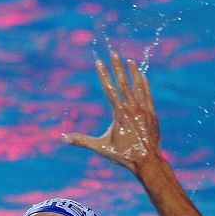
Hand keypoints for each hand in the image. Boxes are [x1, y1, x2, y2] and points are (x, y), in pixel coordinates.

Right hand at [64, 53, 160, 173]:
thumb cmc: (123, 155)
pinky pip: (147, 94)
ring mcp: (144, 110)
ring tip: (128, 60)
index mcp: (120, 114)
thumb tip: (63, 138)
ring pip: (138, 86)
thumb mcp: (101, 148)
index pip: (110, 89)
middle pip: (124, 83)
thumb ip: (82, 141)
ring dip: (132, 72)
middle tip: (113, 53)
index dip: (104, 74)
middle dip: (117, 67)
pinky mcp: (152, 114)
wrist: (147, 162)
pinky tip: (142, 75)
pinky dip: (144, 83)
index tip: (99, 62)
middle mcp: (132, 109)